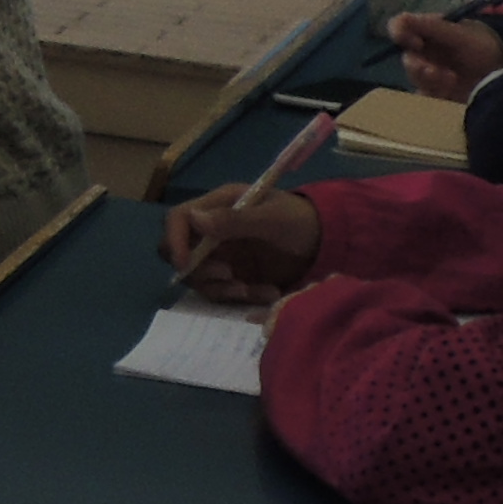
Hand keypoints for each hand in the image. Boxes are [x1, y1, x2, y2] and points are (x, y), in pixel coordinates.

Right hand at [162, 186, 321, 301]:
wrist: (328, 243)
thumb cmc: (300, 221)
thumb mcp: (273, 218)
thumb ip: (236, 220)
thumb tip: (195, 219)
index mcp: (216, 206)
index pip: (178, 219)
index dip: (174, 240)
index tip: (186, 264)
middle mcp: (211, 231)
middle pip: (177, 252)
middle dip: (196, 270)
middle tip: (228, 277)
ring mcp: (221, 255)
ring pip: (198, 277)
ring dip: (221, 288)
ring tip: (252, 289)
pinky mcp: (233, 277)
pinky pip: (222, 292)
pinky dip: (242, 297)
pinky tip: (268, 292)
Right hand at [386, 11, 502, 101]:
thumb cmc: (486, 49)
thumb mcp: (462, 36)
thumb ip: (432, 27)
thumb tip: (402, 20)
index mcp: (429, 31)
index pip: (401, 26)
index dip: (400, 33)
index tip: (414, 43)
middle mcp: (426, 49)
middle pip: (407, 56)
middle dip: (418, 65)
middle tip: (433, 71)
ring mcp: (430, 70)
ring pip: (414, 75)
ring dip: (428, 78)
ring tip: (450, 80)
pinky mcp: (436, 89)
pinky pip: (422, 91)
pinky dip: (433, 92)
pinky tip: (449, 91)